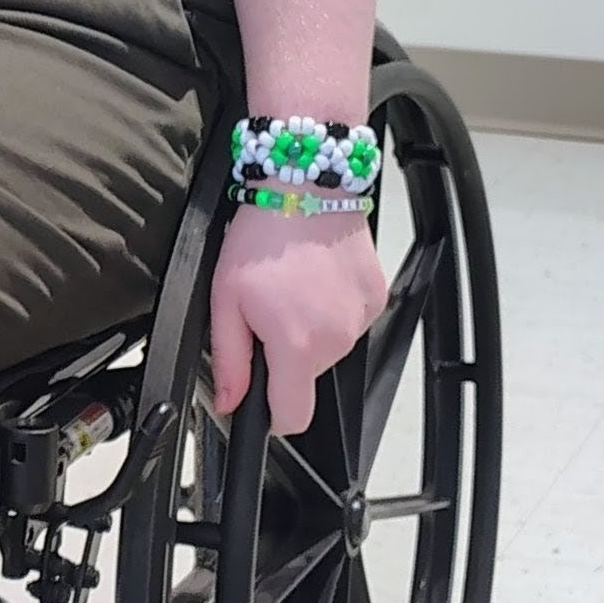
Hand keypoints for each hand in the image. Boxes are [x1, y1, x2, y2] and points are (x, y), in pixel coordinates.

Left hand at [207, 206, 387, 435]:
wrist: (306, 185)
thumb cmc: (263, 234)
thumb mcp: (225, 296)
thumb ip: (229, 359)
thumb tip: (230, 403)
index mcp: (297, 346)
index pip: (293, 417)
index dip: (272, 413)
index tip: (261, 394)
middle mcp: (337, 339)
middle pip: (308, 375)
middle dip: (286, 352)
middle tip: (267, 308)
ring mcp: (362, 319)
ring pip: (329, 346)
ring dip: (310, 327)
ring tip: (292, 284)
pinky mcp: (377, 297)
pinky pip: (349, 319)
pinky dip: (332, 306)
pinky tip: (315, 275)